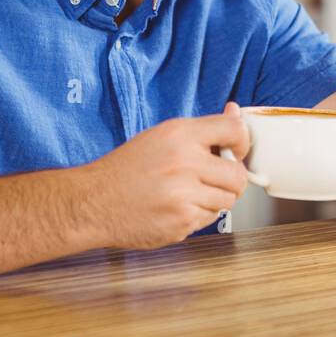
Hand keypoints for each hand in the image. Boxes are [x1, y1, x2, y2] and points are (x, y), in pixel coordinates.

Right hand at [84, 101, 249, 249]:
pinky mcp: (182, 222)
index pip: (235, 131)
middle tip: (212, 180)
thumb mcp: (162, 136)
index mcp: (180, 134)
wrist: (93, 202)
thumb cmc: (126, 168)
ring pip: (227, 201)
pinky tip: (175, 208)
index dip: (242, 143)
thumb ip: (203, 130)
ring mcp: (184, 195)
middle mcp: (185, 162)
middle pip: (238, 175)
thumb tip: (236, 114)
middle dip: (231, 180)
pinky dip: (197, 216)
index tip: (236, 150)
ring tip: (188, 194)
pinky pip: (209, 220)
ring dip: (214, 200)